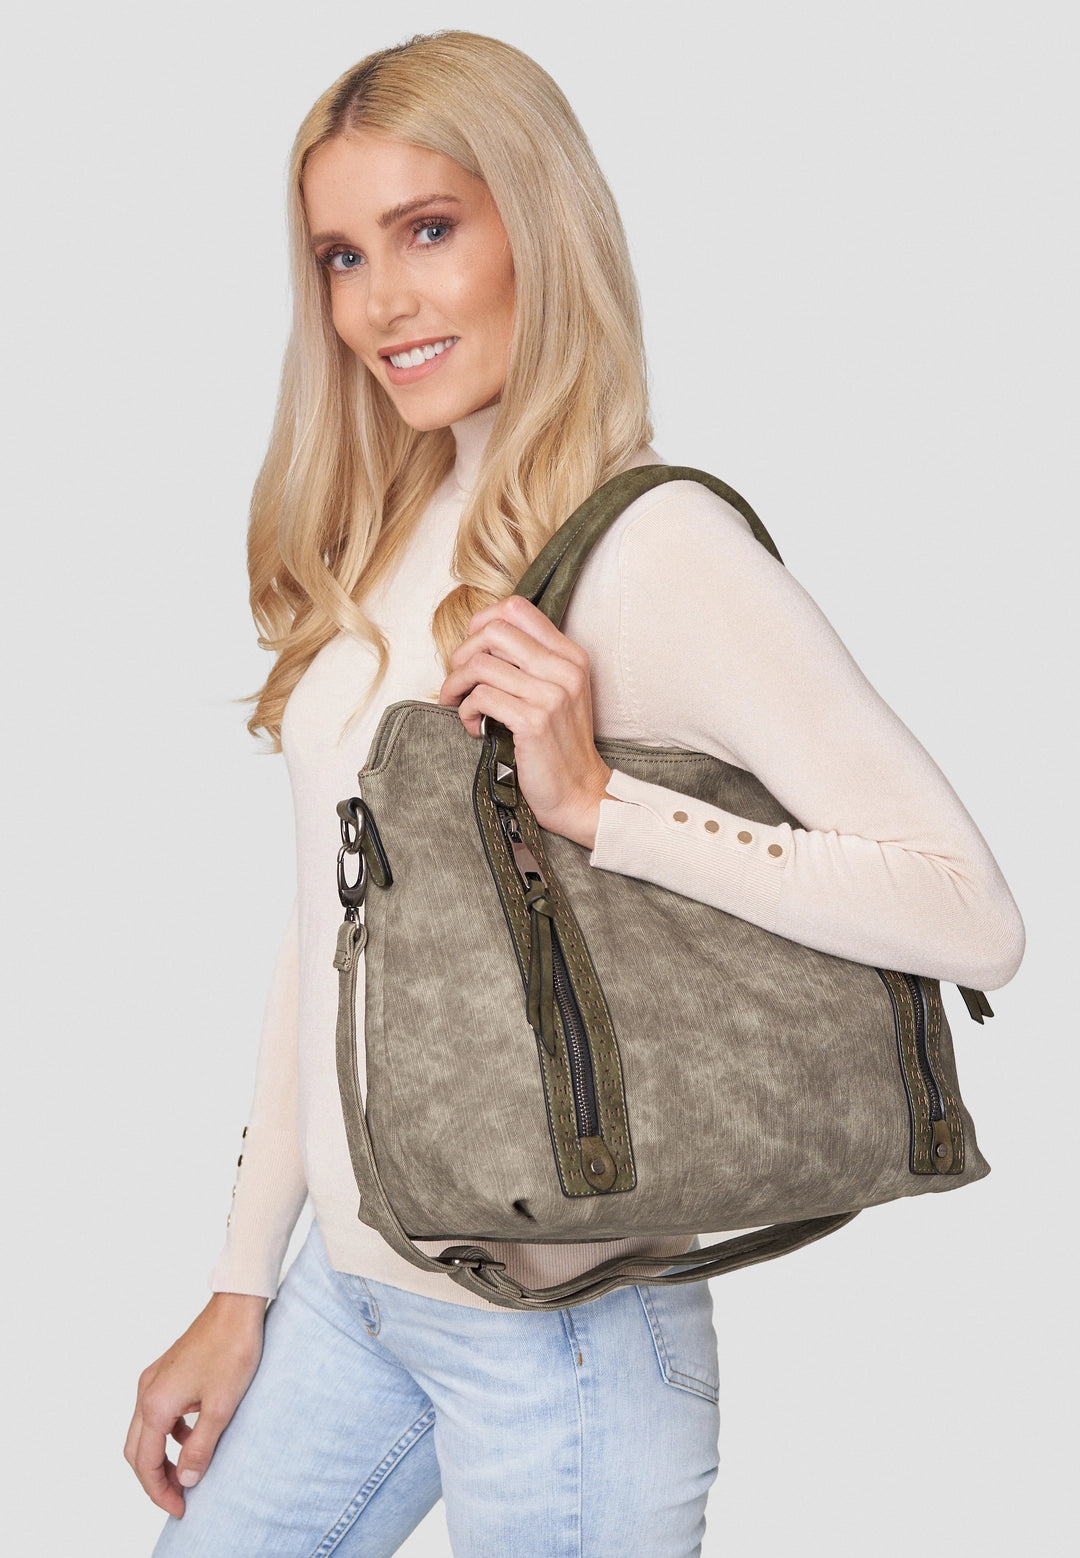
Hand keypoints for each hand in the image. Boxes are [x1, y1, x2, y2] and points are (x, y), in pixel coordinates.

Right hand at [124, 1291, 266, 1517]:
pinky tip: (192, 1436)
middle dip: (154, 1479)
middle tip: (179, 1499)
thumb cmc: (232, 1350)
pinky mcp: (167, 1370)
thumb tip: (186, 1480)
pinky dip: (169, 1432)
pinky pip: (158, 1411)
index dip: (160, 1492)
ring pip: (145, 1430)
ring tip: (186, 1473)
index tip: (180, 1509)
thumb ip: (201, 1447)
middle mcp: (146, 1391)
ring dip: (160, 1456)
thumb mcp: (221, 1406)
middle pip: (136, 1450)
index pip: (145, 1463)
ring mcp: (154, 1378)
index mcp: (156, 1404)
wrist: (237, 1305)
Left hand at [438, 594, 614, 847]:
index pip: (517, 609)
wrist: (579, 792)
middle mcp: (564, 669)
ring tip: (460, 705)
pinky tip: (474, 727)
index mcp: (570, 656)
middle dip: (463, 653)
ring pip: (481, 664)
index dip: (482, 622)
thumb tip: (480, 642)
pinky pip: (481, 697)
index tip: (471, 650)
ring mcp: (551, 695)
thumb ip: (530, 663)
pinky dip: (466, 711)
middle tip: (459, 681)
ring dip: (457, 685)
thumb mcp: (556, 693)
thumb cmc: (558, 744)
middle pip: (494, 630)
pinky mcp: (533, 721)